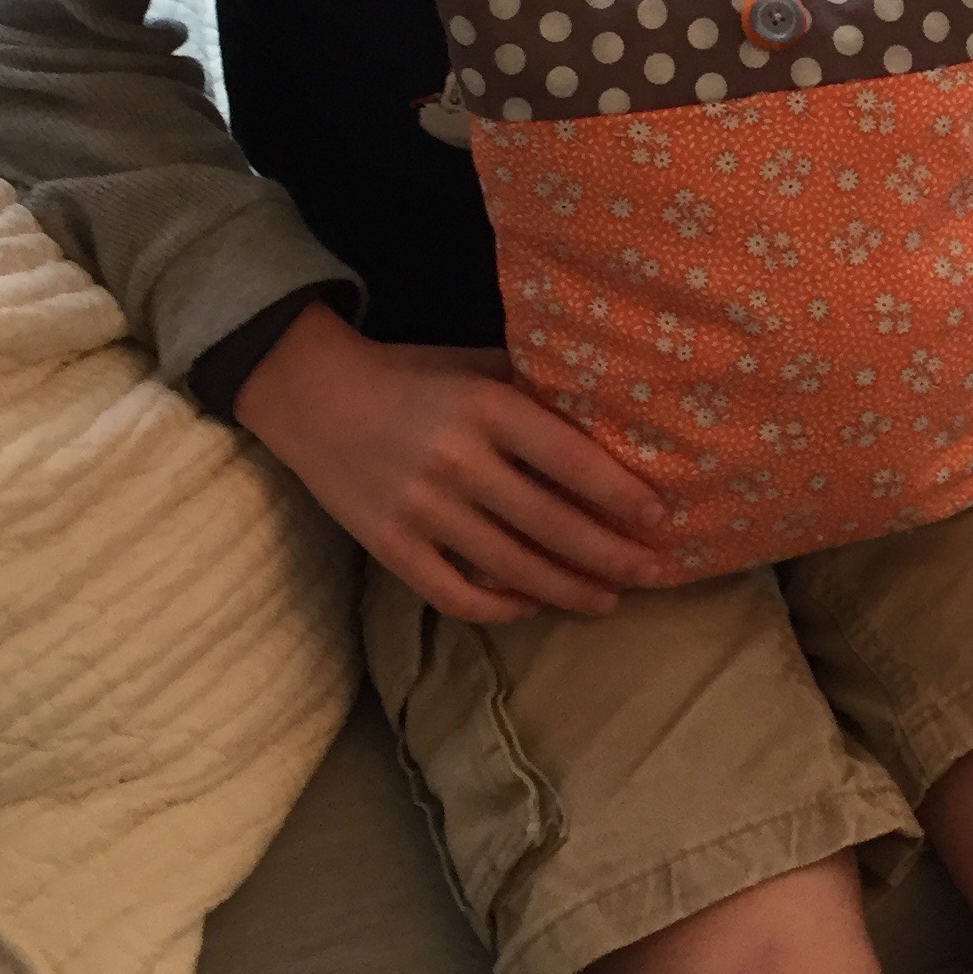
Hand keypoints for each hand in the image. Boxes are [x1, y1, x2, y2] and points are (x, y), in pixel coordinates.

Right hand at [236, 304, 676, 625]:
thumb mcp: (477, 366)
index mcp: (486, 408)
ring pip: (511, 567)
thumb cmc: (411, 376)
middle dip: (611, 555)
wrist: (311, 395)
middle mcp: (458, 463)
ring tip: (608, 599)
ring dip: (567, 589)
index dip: (620, 493)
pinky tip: (531, 606)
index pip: (569, 460)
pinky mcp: (389, 546)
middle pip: (550, 524)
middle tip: (655, 573)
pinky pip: (454, 593)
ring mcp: (421, 511)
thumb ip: (534, 390)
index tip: (661, 516)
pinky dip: (499, 607)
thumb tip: (612, 417)